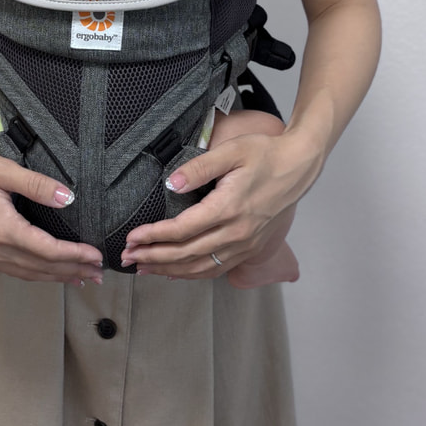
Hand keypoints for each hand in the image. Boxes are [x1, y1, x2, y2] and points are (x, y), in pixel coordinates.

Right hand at [0, 139, 104, 283]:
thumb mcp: (1, 169)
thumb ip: (36, 185)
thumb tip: (67, 197)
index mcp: (1, 229)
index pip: (47, 250)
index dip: (74, 255)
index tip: (95, 255)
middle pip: (39, 268)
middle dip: (71, 271)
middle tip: (97, 274)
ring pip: (25, 274)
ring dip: (54, 276)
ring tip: (78, 277)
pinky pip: (10, 270)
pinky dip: (32, 274)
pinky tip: (43, 272)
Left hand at [119, 130, 323, 279]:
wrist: (297, 167)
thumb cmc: (265, 155)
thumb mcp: (231, 152)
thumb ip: (199, 169)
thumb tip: (171, 184)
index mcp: (229, 208)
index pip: (182, 230)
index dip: (153, 236)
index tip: (132, 237)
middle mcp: (237, 233)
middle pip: (187, 254)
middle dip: (153, 257)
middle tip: (127, 258)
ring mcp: (245, 244)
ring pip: (201, 267)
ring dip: (169, 271)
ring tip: (144, 269)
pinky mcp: (250, 248)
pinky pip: (217, 268)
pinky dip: (193, 274)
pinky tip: (175, 273)